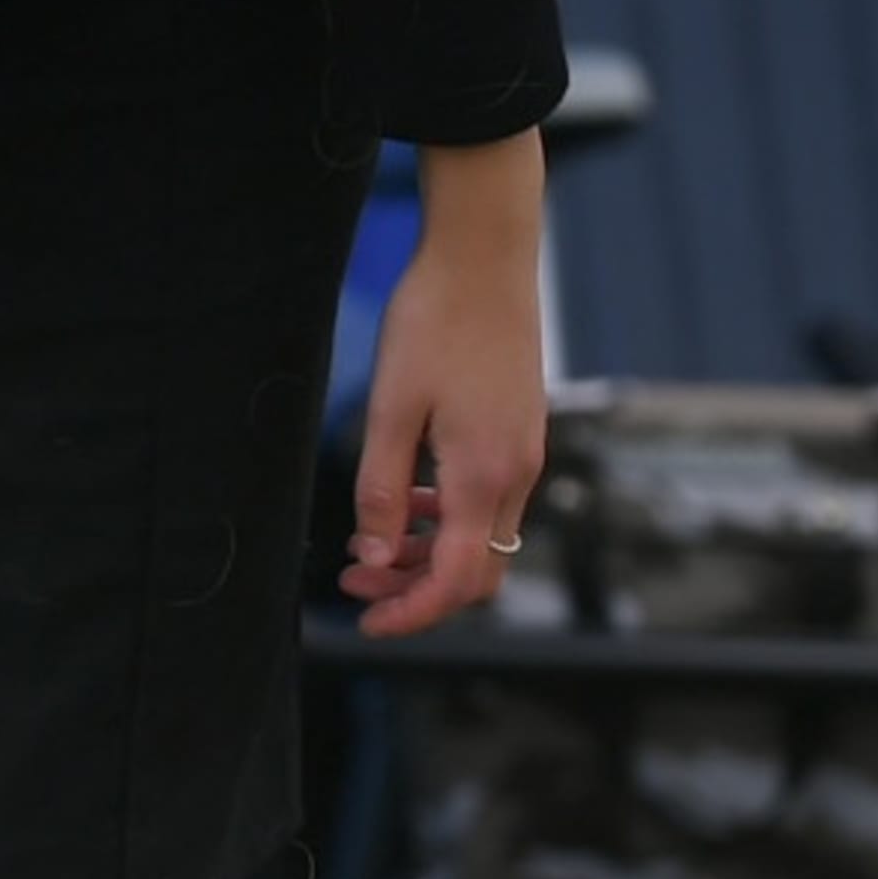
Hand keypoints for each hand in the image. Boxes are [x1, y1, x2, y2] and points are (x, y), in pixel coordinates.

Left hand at [338, 130, 549, 638]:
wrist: (484, 255)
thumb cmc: (435, 323)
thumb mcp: (391, 410)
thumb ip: (381, 491)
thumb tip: (374, 560)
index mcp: (484, 476)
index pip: (457, 582)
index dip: (412, 614)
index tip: (367, 624)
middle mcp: (516, 474)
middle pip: (476, 573)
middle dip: (416, 592)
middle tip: (354, 587)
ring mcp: (522, 454)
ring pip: (481, 541)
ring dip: (426, 557)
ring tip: (366, 551)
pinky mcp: (517, 434)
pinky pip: (486, 503)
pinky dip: (445, 520)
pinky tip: (403, 502)